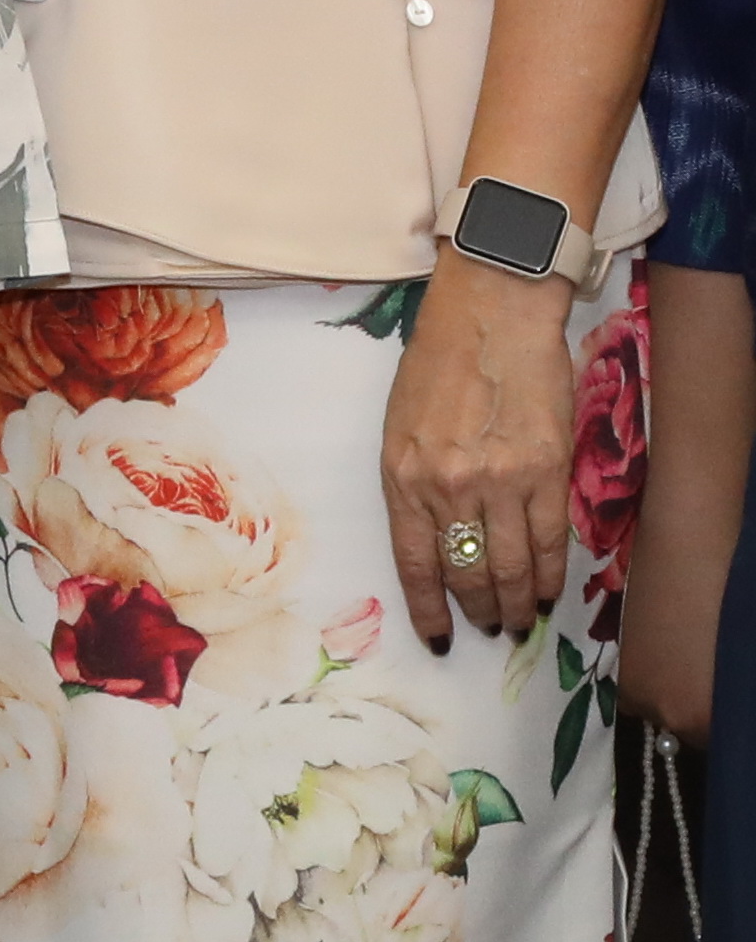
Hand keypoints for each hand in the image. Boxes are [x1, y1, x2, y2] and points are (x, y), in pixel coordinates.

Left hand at [386, 257, 581, 644]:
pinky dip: (550, 575)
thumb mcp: (401, 425)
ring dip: (516, 603)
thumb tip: (438, 536)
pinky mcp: (545, 473)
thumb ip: (416, 481)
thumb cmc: (438, 364)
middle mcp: (446, 486)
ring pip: (510, 567)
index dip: (427, 607)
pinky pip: (550, 542)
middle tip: (489, 627)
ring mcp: (498, 482)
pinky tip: (548, 592)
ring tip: (519, 620)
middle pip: (465, 572)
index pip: (414, 562)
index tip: (438, 636)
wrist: (489, 316)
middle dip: (477, 609)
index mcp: (401, 475)